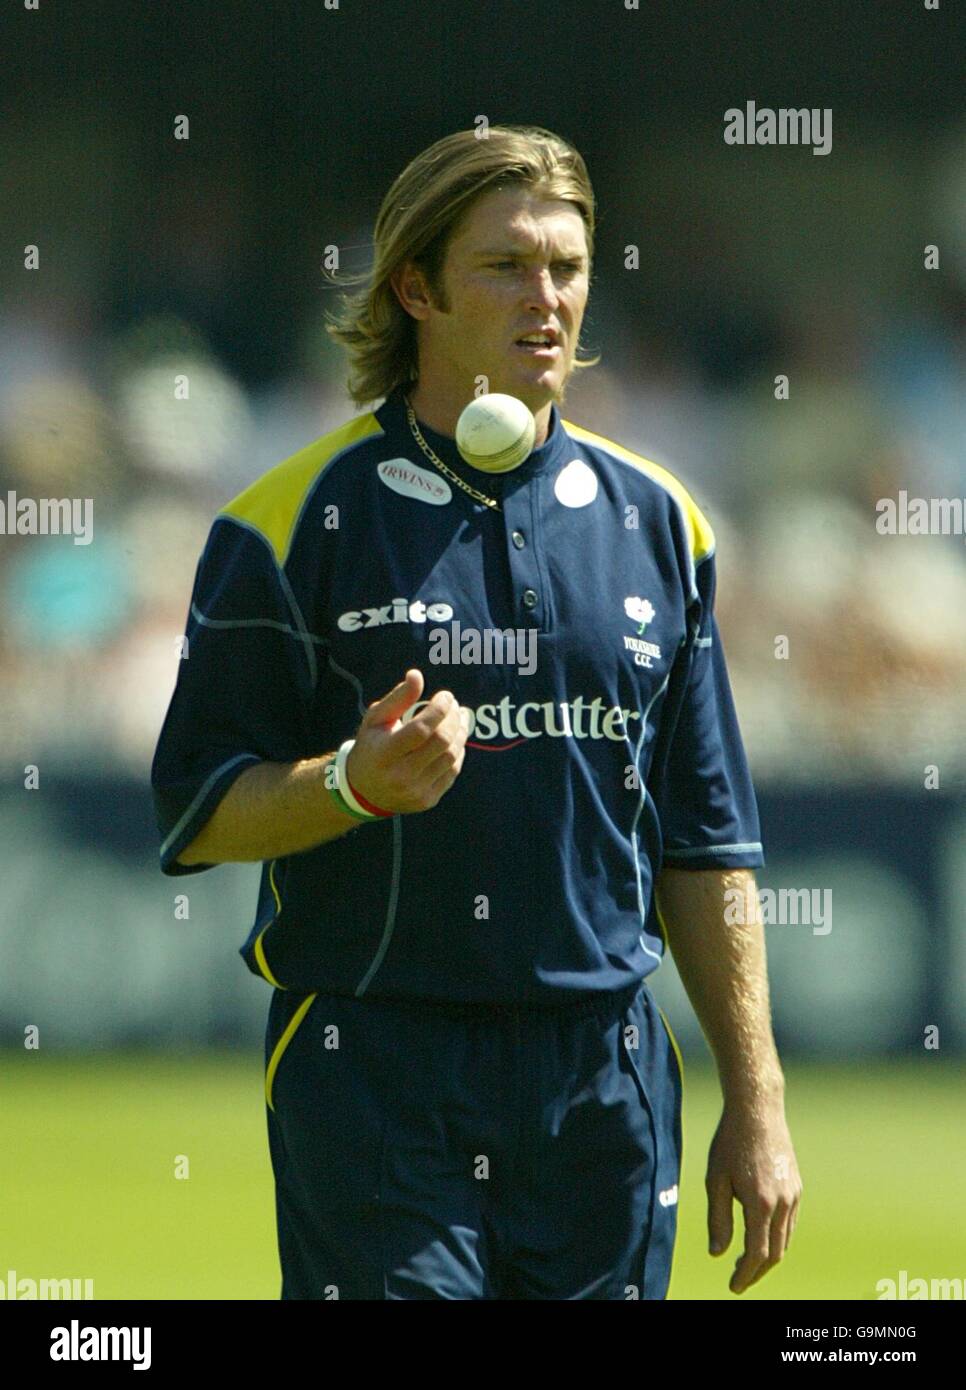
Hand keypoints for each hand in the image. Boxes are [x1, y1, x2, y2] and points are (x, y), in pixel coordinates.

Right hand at [345, 669, 469, 814]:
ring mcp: (416, 791)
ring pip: (451, 757)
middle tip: (455, 706)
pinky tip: (456, 739)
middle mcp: (400, 776)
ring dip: (461, 733)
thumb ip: (397, 697)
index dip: (439, 709)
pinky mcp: (428, 800)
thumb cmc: (372, 746)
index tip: (446, 696)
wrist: (363, 791)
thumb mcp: (375, 720)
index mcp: (384, 754)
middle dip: (454, 719)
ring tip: (461, 718)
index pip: (421, 729)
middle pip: (441, 742)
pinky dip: (459, 751)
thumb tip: (417, 675)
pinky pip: (453, 772)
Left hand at [706, 1100, 801, 1293]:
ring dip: (769, 1256)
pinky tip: (761, 1235)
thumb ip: (718, 1219)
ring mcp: (793, 1194)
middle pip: (776, 1253)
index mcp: (760, 1203)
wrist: (758, 1109)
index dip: (746, 1275)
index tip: (733, 1286)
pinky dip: (778, 1237)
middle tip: (738, 1279)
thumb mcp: (715, 1179)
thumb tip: (717, 1253)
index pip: (757, 1254)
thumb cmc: (730, 1142)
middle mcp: (782, 1202)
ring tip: (748, 1261)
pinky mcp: (797, 1186)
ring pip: (785, 1239)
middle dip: (757, 1271)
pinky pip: (790, 1222)